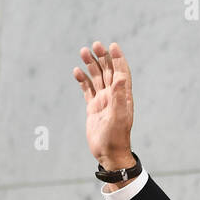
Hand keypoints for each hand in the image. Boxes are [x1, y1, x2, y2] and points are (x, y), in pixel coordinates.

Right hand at [73, 40, 134, 171]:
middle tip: (95, 45)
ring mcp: (103, 101)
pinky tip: (77, 71)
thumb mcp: (118, 117)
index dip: (118, 59)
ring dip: (91, 65)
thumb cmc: (116, 138)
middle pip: (108, 71)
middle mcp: (113, 96)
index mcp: (123, 97)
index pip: (121, 72)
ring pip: (96, 78)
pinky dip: (82, 80)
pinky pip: (87, 90)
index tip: (112, 46)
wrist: (108, 154)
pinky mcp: (93, 108)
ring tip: (83, 52)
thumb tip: (120, 77)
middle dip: (102, 57)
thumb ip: (118, 96)